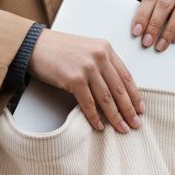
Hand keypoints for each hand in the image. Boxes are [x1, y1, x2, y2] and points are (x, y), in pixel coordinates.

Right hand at [27, 30, 143, 132]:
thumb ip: (102, 64)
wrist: (34, 46)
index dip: (134, 95)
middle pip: (119, 89)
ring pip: (107, 99)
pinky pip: (88, 103)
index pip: (126, 76)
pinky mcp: (74, 79)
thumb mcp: (86, 50)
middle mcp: (99, 56)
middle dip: (129, 110)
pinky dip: (95, 117)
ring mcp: (87, 68)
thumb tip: (115, 89)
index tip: (140, 108)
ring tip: (122, 128)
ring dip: (116, 117)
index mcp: (105, 48)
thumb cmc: (58, 49)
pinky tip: (100, 126)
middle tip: (136, 124)